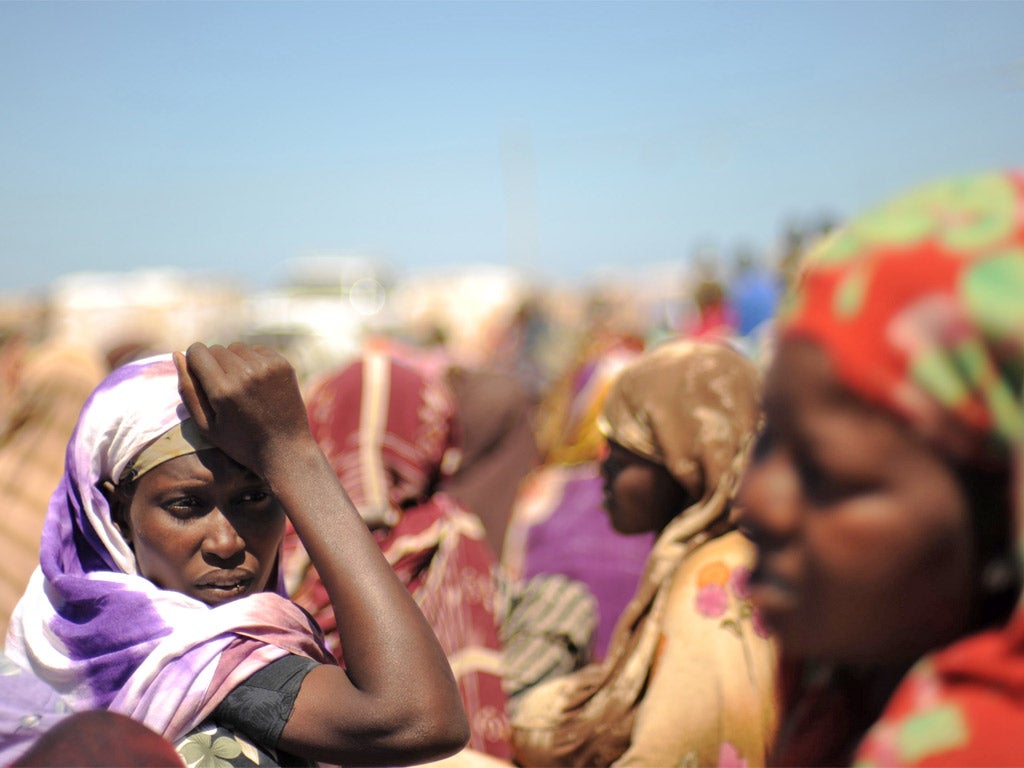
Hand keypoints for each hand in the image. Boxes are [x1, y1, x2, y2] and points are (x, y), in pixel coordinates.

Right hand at [174, 342, 312, 477]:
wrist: (286, 449)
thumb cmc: (240, 443)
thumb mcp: (206, 425)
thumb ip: (188, 390)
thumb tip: (177, 354)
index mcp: (222, 390)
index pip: (197, 351)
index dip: (195, 363)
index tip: (201, 378)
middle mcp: (245, 374)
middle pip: (216, 349)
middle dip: (214, 365)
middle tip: (224, 389)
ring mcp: (267, 367)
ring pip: (237, 348)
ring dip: (234, 361)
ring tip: (241, 387)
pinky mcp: (283, 365)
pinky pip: (257, 350)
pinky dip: (253, 362)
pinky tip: (258, 384)